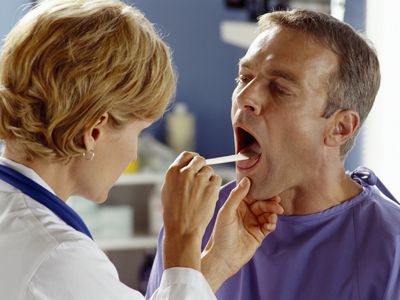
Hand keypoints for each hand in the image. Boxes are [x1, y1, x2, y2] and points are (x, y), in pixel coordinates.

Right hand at [161, 151, 221, 270]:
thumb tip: (184, 167)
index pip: (187, 155)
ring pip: (209, 170)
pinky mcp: (211, 187)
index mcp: (173, 171)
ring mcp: (199, 179)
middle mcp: (186, 172)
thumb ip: (176, 176)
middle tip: (201, 180)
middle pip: (200, 160)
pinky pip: (217, 179)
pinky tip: (208, 196)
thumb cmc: (173, 213)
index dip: (193, 159)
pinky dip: (215, 186)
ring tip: (202, 193)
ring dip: (208, 179)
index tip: (196, 164)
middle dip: (202, 168)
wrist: (182, 230)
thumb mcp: (167, 190)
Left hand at [201, 177, 283, 290]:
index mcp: (237, 205)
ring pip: (267, 213)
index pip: (252, 194)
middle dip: (270, 203)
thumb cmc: (221, 235)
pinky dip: (272, 223)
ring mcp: (253, 223)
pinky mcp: (259, 234)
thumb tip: (247, 180)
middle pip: (262, 203)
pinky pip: (269, 225)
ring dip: (273, 213)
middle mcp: (246, 213)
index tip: (270, 187)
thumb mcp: (227, 212)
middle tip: (277, 203)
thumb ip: (236, 196)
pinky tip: (270, 224)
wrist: (223, 258)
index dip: (261, 190)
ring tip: (274, 216)